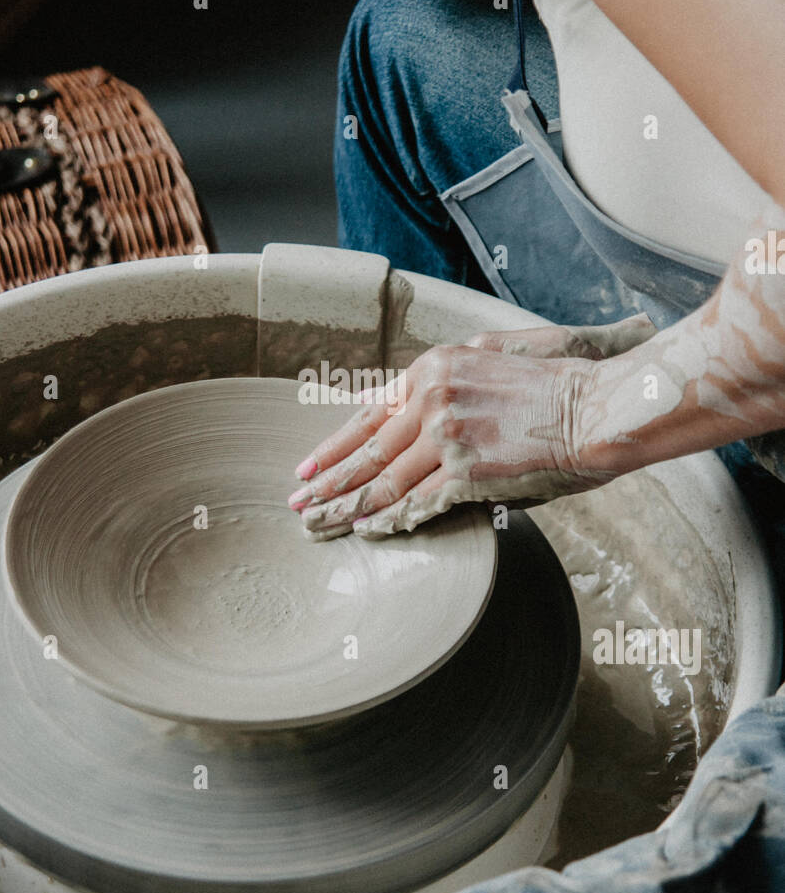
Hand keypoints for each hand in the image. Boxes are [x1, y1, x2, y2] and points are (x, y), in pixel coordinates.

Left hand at [287, 319, 654, 539]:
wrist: (597, 407)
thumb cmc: (554, 385)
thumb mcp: (487, 360)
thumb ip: (437, 382)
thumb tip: (389, 404)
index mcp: (432, 370)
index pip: (368, 415)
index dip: (334, 446)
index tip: (307, 467)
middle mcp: (430, 399)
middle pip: (365, 452)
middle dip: (326, 483)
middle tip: (296, 503)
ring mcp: (446, 437)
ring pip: (382, 483)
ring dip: (346, 509)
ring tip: (318, 525)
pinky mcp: (466, 472)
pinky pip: (417, 504)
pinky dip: (389, 520)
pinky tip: (367, 532)